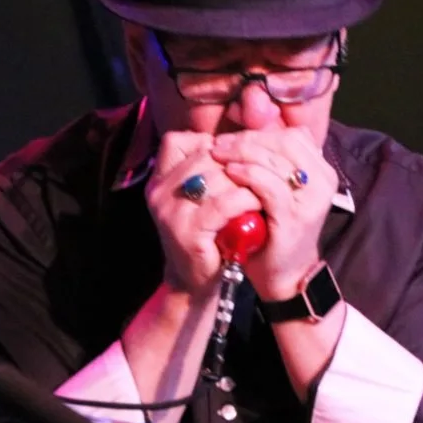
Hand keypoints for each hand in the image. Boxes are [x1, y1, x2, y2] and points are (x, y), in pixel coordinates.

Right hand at [145, 131, 263, 295]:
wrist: (195, 283)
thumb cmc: (207, 235)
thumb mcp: (202, 198)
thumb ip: (210, 170)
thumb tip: (243, 138)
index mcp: (159, 180)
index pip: (177, 141)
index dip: (209, 143)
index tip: (234, 157)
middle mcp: (159, 192)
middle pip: (205, 156)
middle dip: (236, 161)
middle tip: (260, 169)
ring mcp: (170, 212)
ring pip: (216, 176)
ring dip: (246, 179)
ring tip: (264, 185)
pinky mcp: (187, 232)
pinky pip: (223, 204)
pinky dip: (245, 200)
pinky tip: (258, 202)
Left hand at [210, 128, 334, 299]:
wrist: (284, 273)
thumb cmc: (274, 228)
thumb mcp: (278, 190)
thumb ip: (271, 163)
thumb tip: (241, 133)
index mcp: (321, 170)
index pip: (290, 135)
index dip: (258, 133)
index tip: (229, 138)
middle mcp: (323, 180)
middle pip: (283, 142)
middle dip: (247, 140)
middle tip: (218, 145)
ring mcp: (312, 199)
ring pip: (276, 159)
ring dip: (243, 152)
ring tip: (218, 154)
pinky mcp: (296, 216)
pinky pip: (270, 186)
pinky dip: (248, 175)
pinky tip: (230, 172)